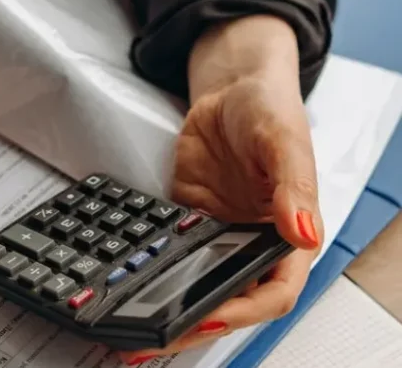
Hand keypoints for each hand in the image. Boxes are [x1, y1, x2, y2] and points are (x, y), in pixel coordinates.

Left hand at [118, 16, 322, 364]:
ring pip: (194, 284)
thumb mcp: (282, 141)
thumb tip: (302, 231)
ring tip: (134, 330)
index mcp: (289, 236)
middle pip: (228, 300)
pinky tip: (126, 284)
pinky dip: (149, 272)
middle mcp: (252, 243)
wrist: (229, 89)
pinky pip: (167, 254)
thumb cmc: (267, 110)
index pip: (272, 292)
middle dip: (194, 325)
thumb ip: (292, 187)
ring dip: (168, 307)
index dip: (241, 312)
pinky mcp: (185, 222)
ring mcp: (216, 236)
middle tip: (153, 340)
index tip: (207, 319)